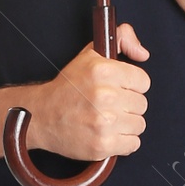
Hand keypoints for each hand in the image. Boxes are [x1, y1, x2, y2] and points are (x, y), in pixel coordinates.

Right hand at [24, 23, 149, 160]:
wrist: (41, 116)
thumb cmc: (67, 88)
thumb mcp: (91, 55)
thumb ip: (121, 40)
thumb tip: (142, 52)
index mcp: (103, 71)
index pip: (143, 81)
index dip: (132, 86)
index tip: (120, 89)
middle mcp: (105, 95)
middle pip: (142, 104)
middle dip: (128, 105)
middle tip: (110, 105)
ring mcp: (104, 122)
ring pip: (139, 124)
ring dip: (126, 124)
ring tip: (108, 120)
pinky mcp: (102, 145)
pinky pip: (133, 144)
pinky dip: (123, 142)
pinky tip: (108, 133)